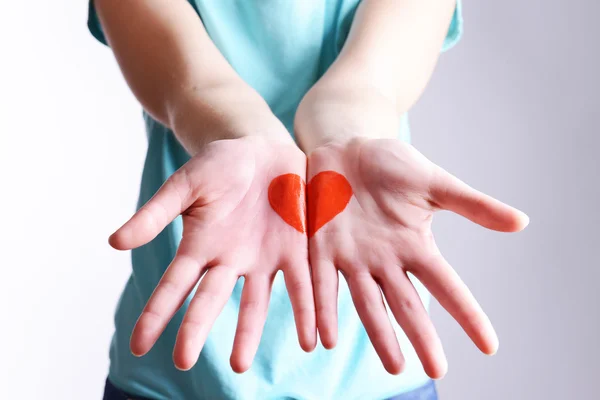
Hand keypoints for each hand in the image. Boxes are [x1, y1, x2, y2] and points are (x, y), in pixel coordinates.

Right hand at [109, 136, 315, 371]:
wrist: (263, 149)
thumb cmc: (219, 165)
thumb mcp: (185, 184)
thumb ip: (156, 213)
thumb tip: (114, 243)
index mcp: (200, 246)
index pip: (173, 285)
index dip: (155, 314)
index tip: (137, 346)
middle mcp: (229, 260)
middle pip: (209, 300)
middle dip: (195, 329)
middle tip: (181, 363)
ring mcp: (263, 258)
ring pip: (255, 302)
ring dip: (248, 332)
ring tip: (240, 364)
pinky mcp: (295, 249)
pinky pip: (301, 283)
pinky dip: (306, 310)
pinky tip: (312, 339)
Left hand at [307, 137, 527, 377]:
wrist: (346, 148)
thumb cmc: (391, 165)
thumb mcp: (432, 182)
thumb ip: (471, 204)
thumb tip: (522, 222)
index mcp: (414, 245)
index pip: (446, 285)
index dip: (467, 314)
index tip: (490, 346)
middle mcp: (384, 260)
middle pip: (407, 304)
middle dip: (421, 336)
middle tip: (437, 370)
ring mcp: (352, 258)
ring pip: (367, 303)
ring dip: (379, 335)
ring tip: (394, 367)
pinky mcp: (320, 249)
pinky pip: (321, 284)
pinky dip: (321, 311)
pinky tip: (323, 340)